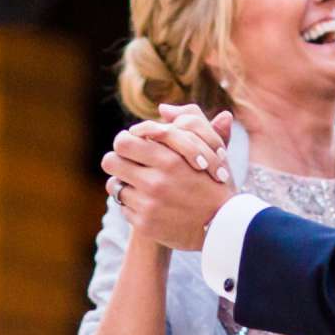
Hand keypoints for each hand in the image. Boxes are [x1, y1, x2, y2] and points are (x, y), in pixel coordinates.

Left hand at [102, 109, 235, 250]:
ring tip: (139, 186)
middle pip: (110, 161)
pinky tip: (149, 204)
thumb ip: (191, 123)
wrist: (223, 226)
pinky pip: (123, 208)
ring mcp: (148, 205)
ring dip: (125, 184)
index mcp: (170, 159)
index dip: (126, 142)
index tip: (133, 147)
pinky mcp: (145, 224)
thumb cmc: (215, 182)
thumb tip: (164, 108)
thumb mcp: (211, 149)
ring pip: (115, 186)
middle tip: (128, 164)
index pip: (123, 142)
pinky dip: (133, 205)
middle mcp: (156, 182)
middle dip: (118, 161)